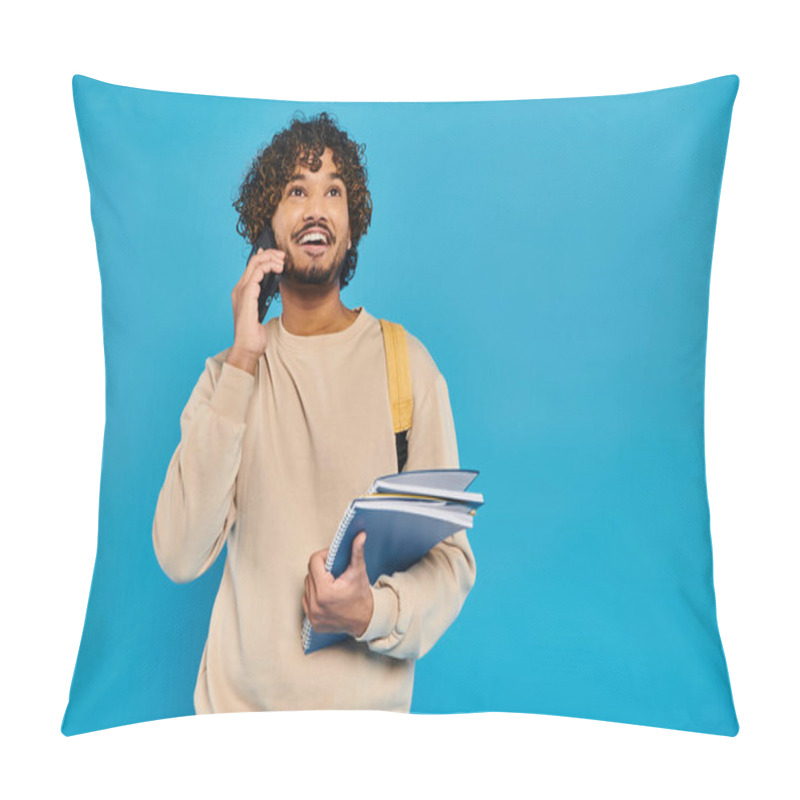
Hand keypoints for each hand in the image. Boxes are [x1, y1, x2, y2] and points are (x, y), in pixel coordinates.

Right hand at [226, 245, 284, 372]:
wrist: (247, 348)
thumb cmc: (254, 333)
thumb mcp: (261, 309)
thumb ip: (263, 295)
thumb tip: (271, 282)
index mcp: (242, 291)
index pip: (252, 265)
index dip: (265, 256)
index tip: (279, 256)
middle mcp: (239, 289)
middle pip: (253, 261)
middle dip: (270, 255)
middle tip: (284, 257)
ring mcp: (241, 293)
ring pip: (255, 266)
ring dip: (271, 261)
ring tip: (282, 264)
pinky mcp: (246, 299)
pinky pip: (255, 277)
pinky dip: (266, 270)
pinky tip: (276, 271)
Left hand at [303, 531, 373, 637]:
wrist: (366, 621)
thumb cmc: (362, 596)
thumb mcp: (359, 572)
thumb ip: (357, 552)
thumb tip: (359, 536)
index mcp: (325, 592)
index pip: (314, 562)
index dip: (323, 556)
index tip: (332, 557)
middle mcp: (316, 605)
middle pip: (309, 574)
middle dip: (321, 569)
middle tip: (334, 570)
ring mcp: (313, 615)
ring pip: (307, 586)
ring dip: (316, 581)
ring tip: (330, 582)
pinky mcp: (312, 621)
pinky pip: (307, 600)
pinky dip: (314, 595)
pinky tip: (326, 595)